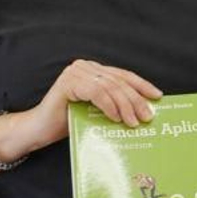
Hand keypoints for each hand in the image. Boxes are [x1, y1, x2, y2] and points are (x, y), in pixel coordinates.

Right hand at [36, 59, 162, 135]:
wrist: (39, 130)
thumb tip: (143, 111)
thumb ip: (114, 105)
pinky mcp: (68, 83)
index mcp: (94, 71)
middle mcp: (85, 67)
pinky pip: (95, 92)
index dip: (141, 85)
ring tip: (134, 122)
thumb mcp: (97, 111)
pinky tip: (116, 118)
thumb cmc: (68, 122)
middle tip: (147, 116)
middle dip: (136, 99)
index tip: (157, 96)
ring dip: (125, 105)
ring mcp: (75, 72)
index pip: (123, 75)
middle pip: (118, 81)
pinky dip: (108, 105)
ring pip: (109, 87)